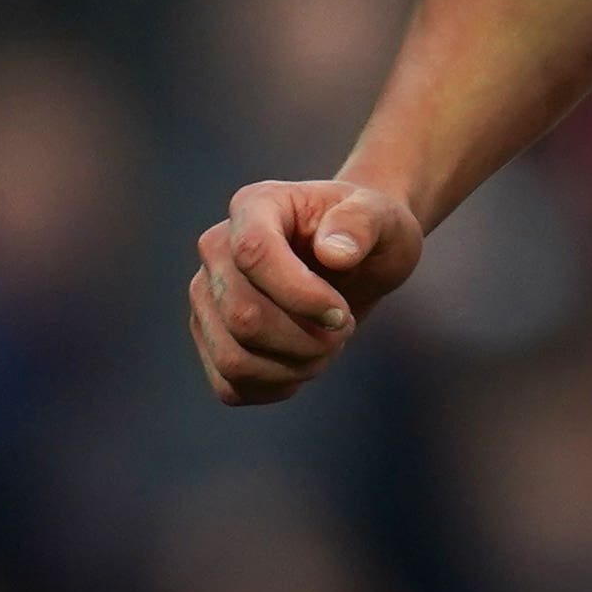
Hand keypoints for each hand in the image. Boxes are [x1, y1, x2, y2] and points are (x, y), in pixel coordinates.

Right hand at [188, 179, 422, 405]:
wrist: (357, 259)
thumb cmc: (368, 232)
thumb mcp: (385, 217)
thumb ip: (364, 223)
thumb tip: (332, 253)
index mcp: (255, 205)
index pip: (253, 254)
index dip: (301, 295)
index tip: (342, 313)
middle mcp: (217, 249)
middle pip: (242, 316)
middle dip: (305, 339)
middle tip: (343, 327)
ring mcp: (207, 296)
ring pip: (233, 359)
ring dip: (294, 367)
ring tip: (328, 345)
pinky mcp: (210, 339)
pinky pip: (230, 386)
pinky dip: (276, 386)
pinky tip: (305, 363)